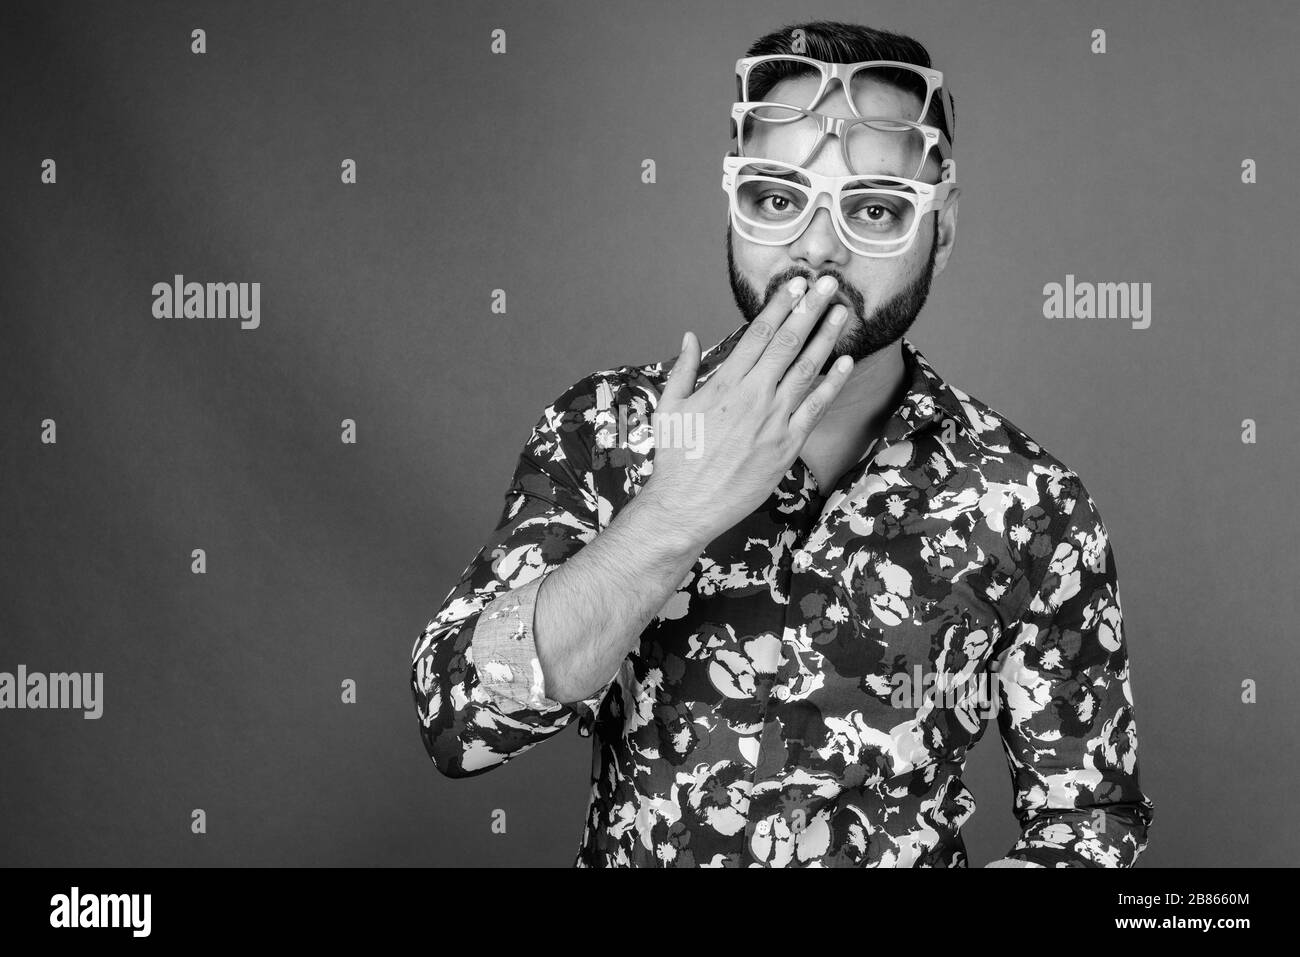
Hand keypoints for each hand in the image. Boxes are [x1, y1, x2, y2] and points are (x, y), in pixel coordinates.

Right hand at [639, 274, 853, 549]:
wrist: (686, 505)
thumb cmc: (675, 458)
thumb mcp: (668, 407)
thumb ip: (684, 369)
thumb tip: (689, 336)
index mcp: (724, 383)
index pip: (758, 333)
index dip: (780, 305)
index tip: (794, 284)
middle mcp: (753, 396)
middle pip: (788, 342)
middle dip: (810, 309)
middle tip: (829, 283)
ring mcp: (773, 420)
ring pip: (807, 369)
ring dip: (827, 337)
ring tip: (843, 312)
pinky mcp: (787, 445)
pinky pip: (816, 407)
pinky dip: (833, 383)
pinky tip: (846, 362)